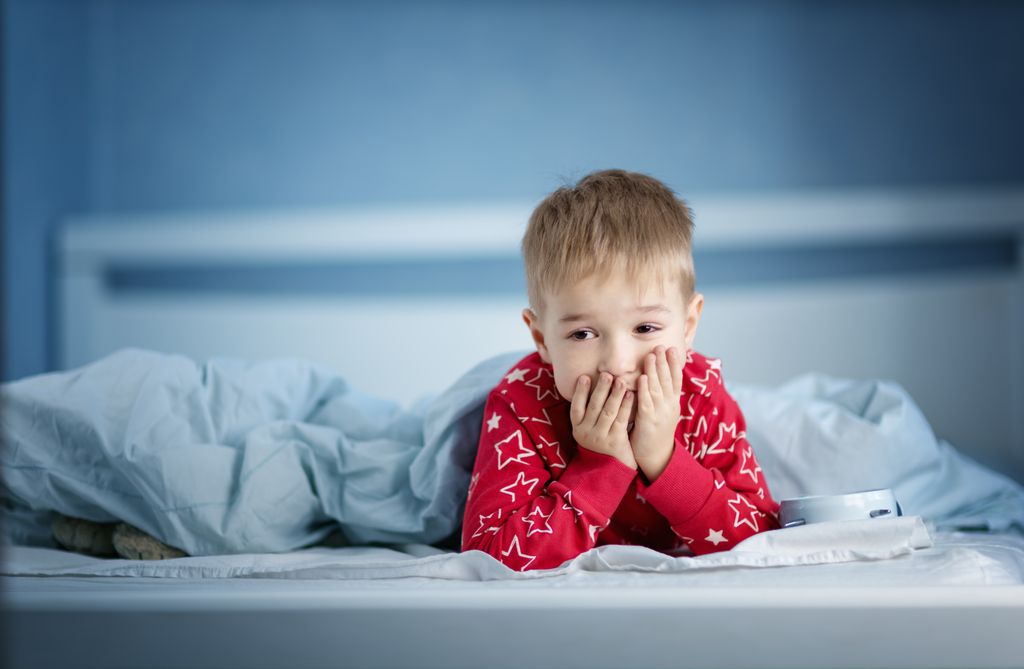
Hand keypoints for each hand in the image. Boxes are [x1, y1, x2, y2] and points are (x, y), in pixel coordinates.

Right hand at [570, 372, 636, 469]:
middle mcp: (586, 433)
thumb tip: (594, 387)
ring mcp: (600, 438)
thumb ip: (590, 414)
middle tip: (607, 374)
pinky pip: (621, 420)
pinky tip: (631, 395)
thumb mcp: (590, 431)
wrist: (610, 471)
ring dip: (615, 394)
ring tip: (621, 381)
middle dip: (600, 389)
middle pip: (593, 406)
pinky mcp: (615, 442)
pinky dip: (626, 406)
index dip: (580, 392)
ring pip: (608, 412)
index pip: (576, 407)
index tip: (584, 376)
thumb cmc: (601, 445)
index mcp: (578, 429)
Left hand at [630, 346, 682, 481]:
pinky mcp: (648, 422)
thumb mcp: (664, 412)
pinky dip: (644, 389)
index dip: (674, 364)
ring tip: (652, 356)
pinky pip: (646, 403)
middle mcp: (669, 407)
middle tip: (661, 346)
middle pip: (668, 380)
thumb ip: (663, 396)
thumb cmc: (656, 433)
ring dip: (654, 371)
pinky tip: (642, 378)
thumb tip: (660, 379)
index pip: (676, 380)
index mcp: (673, 404)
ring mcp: (660, 414)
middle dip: (664, 362)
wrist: (657, 458)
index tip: (673, 349)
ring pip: (657, 388)